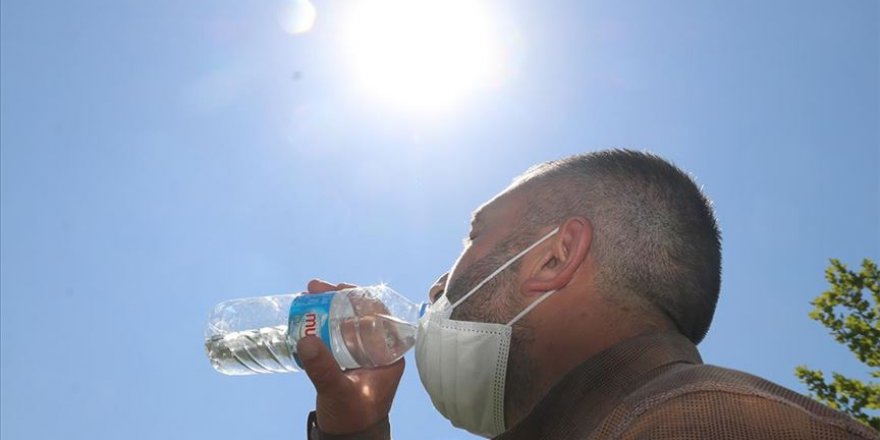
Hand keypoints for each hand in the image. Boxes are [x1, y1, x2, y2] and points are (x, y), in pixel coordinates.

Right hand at [297, 279, 404, 434]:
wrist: (348, 439)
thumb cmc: (353, 417)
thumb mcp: (338, 392)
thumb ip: (324, 368)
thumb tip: (306, 339)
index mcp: (389, 356)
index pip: (381, 316)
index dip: (362, 298)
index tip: (340, 288)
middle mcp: (378, 351)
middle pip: (361, 315)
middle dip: (338, 299)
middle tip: (314, 287)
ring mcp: (362, 355)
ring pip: (347, 323)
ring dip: (328, 309)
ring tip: (306, 297)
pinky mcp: (346, 361)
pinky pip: (336, 335)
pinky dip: (322, 325)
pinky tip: (305, 318)